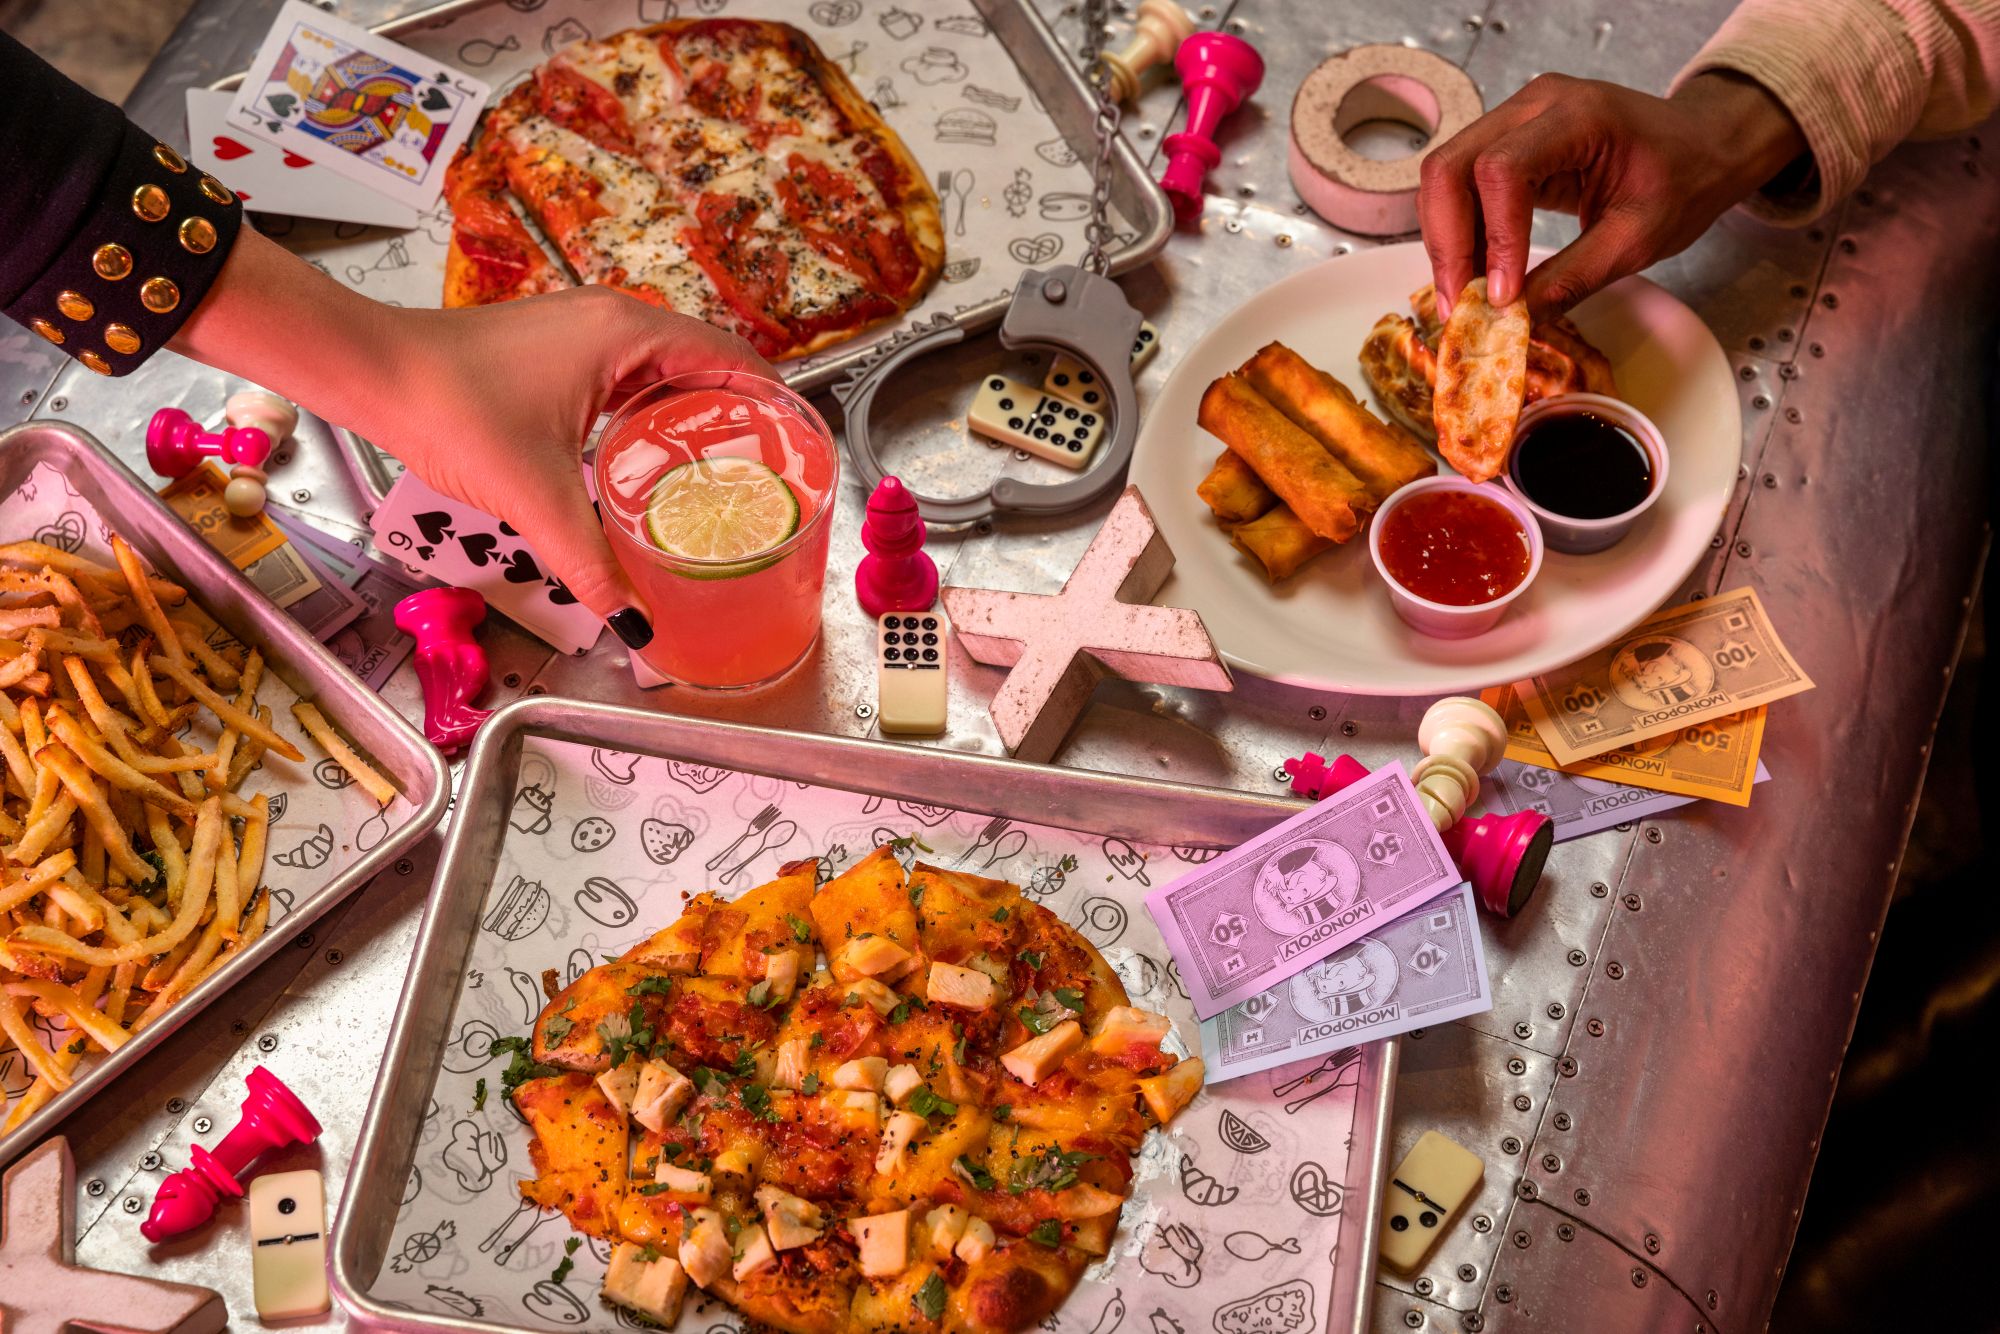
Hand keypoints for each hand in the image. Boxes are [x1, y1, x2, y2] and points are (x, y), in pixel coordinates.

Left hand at [355, 288, 771, 638]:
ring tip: (718, 472)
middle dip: (737, 413)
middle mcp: (611, 322)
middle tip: (765, 470)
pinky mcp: (553, 353)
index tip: (795, 441)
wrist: (372, 374)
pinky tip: (646, 462)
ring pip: (662, 370)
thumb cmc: (449, 405)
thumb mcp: (535, 495)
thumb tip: (635, 623)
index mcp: (626, 334)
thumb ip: (591, 564)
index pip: (728, 355)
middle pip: (703, 361)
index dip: (770, 397)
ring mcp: (580, 333)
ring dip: (693, 413)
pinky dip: (650, 412)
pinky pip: (626, 379)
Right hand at [1417, 71, 1805, 320]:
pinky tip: (1478, 272)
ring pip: (1444, 177)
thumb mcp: (1638, 239)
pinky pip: (1460, 185)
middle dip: (1447, 243)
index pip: (1502, 170)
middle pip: (1450, 168)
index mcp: (1578, 116)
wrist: (1702, 145)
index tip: (1502, 296)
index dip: (1493, 237)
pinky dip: (1461, 233)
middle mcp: (1533, 105)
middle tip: (1458, 303)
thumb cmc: (1684, 179)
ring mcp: (1514, 118)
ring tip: (1464, 295)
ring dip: (1446, 241)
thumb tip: (1514, 319)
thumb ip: (1574, 278)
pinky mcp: (1506, 140)